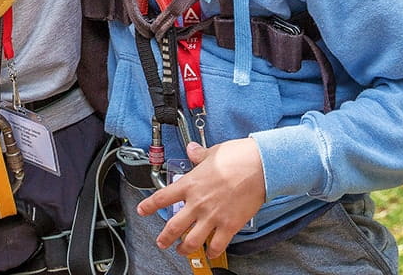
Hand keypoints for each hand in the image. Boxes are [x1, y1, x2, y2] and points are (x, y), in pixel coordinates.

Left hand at [137, 138, 265, 259]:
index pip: (162, 197)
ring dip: (184, 248)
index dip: (149, 206)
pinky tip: (210, 252)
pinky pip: (217, 245)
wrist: (260, 167)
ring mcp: (212, 216)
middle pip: (173, 226)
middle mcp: (197, 203)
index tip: (142, 211)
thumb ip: (198, 155)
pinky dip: (212, 252)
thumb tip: (192, 150)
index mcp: (190, 184)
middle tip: (161, 242)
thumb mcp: (212, 153)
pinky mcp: (229, 225)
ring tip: (182, 251)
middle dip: (164, 237)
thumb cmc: (237, 158)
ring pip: (192, 240)